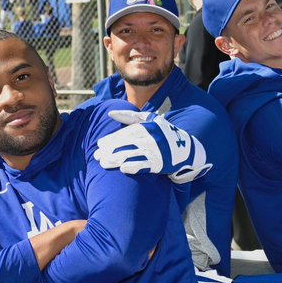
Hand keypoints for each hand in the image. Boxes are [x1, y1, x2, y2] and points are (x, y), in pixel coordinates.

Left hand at [95, 110, 211, 184]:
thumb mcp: (148, 119)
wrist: (184, 147)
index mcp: (144, 127)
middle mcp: (148, 139)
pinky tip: (122, 169)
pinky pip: (144, 165)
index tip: (99, 145)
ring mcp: (154, 151)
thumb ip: (129, 116)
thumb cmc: (162, 132)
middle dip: (108, 151)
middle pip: (124, 145)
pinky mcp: (159, 164)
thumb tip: (110, 113)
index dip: (109, 140)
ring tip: (103, 164)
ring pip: (131, 156)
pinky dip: (133, 167)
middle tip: (97, 156)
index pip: (123, 134)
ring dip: (115, 160)